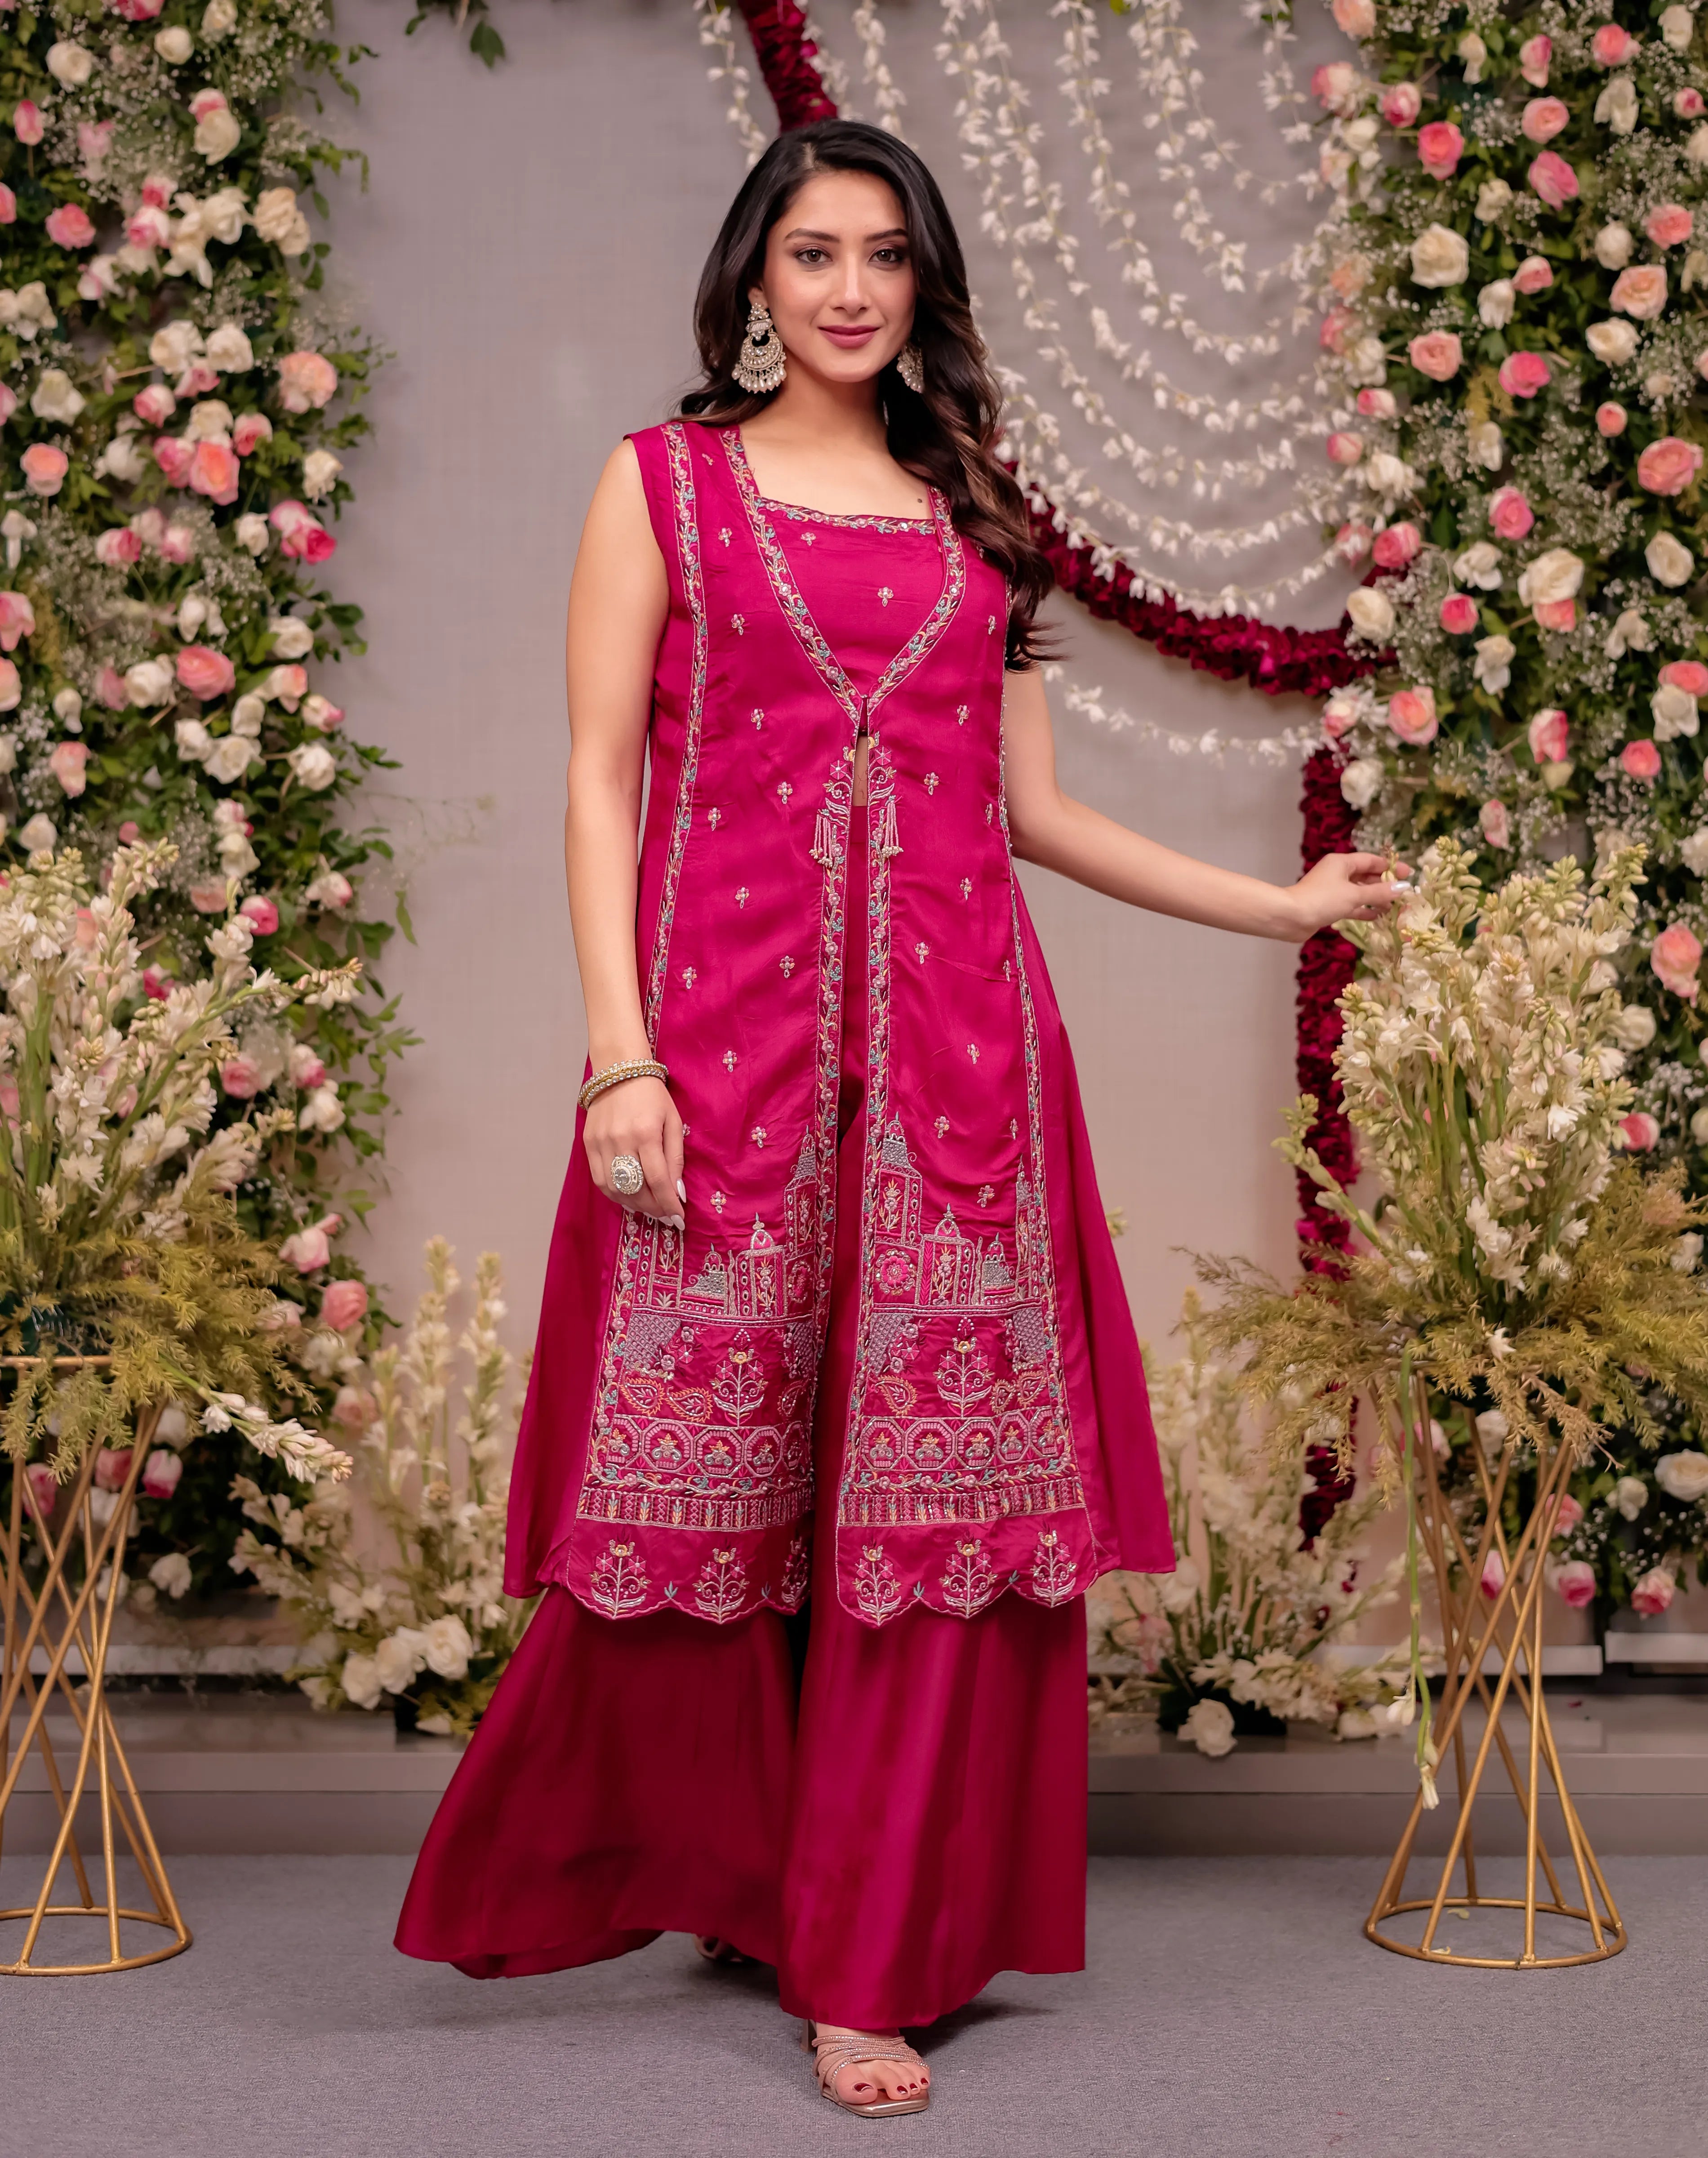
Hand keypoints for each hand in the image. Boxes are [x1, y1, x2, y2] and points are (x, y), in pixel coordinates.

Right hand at [583, 1075, 683, 1225]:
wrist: (619, 1069)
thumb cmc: (652, 1095)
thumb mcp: (673, 1122)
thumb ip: (676, 1158)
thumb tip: (677, 1192)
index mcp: (645, 1134)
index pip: (658, 1181)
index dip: (669, 1204)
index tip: (679, 1219)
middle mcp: (620, 1141)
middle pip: (635, 1190)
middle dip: (654, 1208)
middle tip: (666, 1215)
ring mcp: (600, 1144)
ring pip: (615, 1190)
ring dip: (634, 1205)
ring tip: (649, 1208)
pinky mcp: (588, 1144)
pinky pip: (599, 1179)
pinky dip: (615, 1194)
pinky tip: (628, 1196)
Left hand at [1285, 851, 1410, 940]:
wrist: (1290, 917)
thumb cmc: (1322, 900)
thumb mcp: (1354, 895)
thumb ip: (1379, 893)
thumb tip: (1402, 888)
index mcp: (1342, 863)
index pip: (1371, 860)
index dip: (1390, 867)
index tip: (1408, 874)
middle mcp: (1337, 873)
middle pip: (1366, 876)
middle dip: (1385, 884)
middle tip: (1404, 893)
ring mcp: (1332, 890)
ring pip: (1359, 892)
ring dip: (1376, 898)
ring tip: (1394, 906)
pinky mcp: (1328, 906)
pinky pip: (1351, 905)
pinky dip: (1363, 909)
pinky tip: (1377, 916)